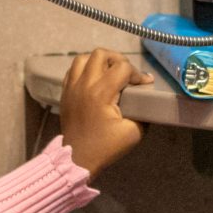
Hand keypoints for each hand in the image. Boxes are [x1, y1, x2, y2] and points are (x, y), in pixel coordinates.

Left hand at [61, 49, 149, 175]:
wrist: (77, 159)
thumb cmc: (106, 147)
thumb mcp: (134, 132)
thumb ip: (144, 112)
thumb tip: (147, 98)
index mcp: (100, 93)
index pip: (122, 67)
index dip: (138, 74)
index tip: (145, 85)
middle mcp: (84, 85)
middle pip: (101, 54)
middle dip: (118, 60)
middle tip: (127, 75)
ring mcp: (71, 87)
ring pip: (83, 58)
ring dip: (99, 62)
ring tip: (109, 73)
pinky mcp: (65, 92)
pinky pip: (73, 70)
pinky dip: (85, 69)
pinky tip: (95, 81)